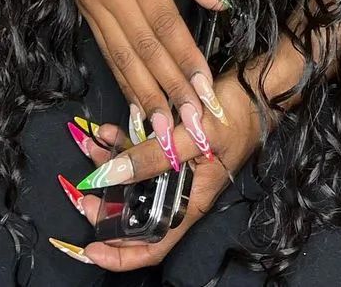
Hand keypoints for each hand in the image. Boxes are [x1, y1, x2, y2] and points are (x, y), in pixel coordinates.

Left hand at [49, 73, 261, 271]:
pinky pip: (143, 151)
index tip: (90, 248)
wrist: (260, 87)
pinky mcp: (175, 145)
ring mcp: (178, 168)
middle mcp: (182, 190)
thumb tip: (111, 173)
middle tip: (80, 191)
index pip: (153, 244)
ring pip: (136, 179)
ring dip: (111, 166)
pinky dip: (124, 143)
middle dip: (106, 205)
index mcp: (191, 201)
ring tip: (89, 148)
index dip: (121, 254)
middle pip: (138, 211)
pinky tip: (107, 130)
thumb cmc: (236, 116)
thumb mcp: (194, 135)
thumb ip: (154, 156)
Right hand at [65, 0, 230, 156]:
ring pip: (120, 56)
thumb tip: (220, 4)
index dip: (185, 59)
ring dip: (143, 95)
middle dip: (167, 89)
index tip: (205, 90)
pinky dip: (122, 80)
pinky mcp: (82, 10)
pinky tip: (135, 104)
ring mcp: (91, 3)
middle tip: (188, 124)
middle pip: (142, 48)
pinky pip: (105, 51)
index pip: (164, 23)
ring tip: (162, 129)